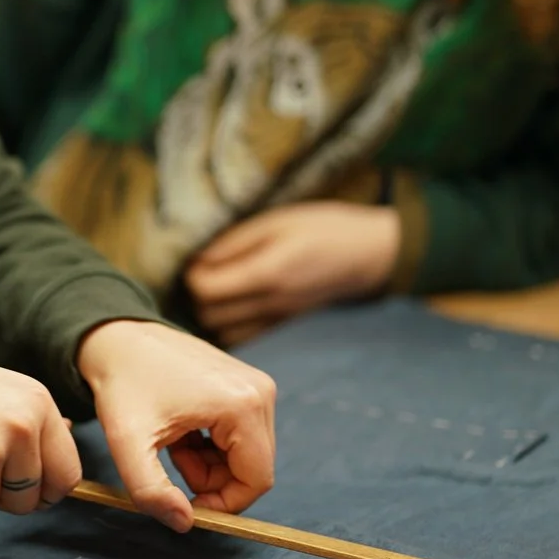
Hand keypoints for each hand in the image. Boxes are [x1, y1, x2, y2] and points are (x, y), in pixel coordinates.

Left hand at [76, 319, 275, 531]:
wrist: (117, 337)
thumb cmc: (122, 384)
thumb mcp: (128, 444)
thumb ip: (152, 491)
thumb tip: (185, 523)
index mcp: (243, 406)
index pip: (256, 481)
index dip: (224, 504)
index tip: (186, 502)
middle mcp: (261, 392)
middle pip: (254, 468)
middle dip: (213, 480)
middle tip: (172, 464)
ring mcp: (257, 385)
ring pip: (247, 454)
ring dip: (210, 464)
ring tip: (173, 444)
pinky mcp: (246, 384)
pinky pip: (242, 434)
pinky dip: (212, 445)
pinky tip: (182, 430)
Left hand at [183, 202, 400, 346]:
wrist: (366, 254)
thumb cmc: (322, 228)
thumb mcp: (275, 222)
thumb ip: (234, 243)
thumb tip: (196, 259)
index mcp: (267, 274)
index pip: (206, 290)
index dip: (192, 275)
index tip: (197, 257)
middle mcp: (269, 304)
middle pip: (209, 315)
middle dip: (198, 294)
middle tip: (204, 270)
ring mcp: (277, 320)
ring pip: (223, 332)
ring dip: (212, 311)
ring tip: (218, 285)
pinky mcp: (282, 326)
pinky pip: (243, 336)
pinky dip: (229, 322)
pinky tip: (233, 301)